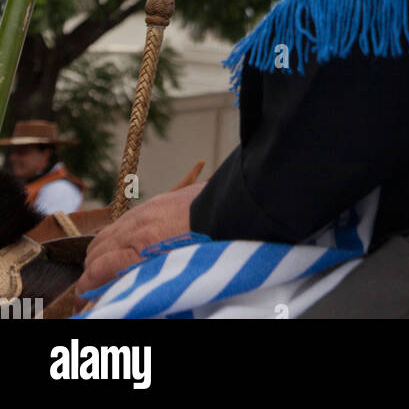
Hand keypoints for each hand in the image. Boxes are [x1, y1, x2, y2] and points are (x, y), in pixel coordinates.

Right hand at [75, 183, 205, 305]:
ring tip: (105, 269)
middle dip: (90, 272)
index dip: (85, 289)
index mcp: (140, 249)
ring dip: (101, 253)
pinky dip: (117, 236)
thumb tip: (127, 293)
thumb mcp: (171, 273)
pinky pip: (125, 220)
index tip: (83, 303)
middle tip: (94, 290)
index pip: (97, 270)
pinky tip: (125, 246)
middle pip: (96, 251)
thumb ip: (142, 280)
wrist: (230, 211)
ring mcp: (145, 212)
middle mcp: (137, 228)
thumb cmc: (208, 249)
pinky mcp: (155, 201)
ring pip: (107, 233)